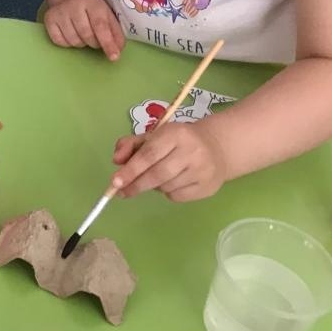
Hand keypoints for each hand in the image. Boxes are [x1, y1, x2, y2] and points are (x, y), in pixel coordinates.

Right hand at [44, 0, 124, 59]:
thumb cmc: (93, 11)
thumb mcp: (108, 17)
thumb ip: (116, 34)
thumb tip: (117, 51)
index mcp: (93, 3)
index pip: (100, 26)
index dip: (108, 43)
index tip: (114, 57)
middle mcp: (74, 5)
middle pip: (86, 35)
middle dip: (94, 43)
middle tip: (96, 40)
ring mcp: (59, 12)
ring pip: (73, 41)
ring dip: (81, 43)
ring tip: (83, 35)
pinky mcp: (49, 19)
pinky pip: (59, 41)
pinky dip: (67, 43)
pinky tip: (71, 34)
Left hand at [112, 121, 227, 201]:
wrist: (216, 147)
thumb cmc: (177, 141)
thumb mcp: (153, 136)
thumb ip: (130, 145)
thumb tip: (116, 161)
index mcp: (175, 134)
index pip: (149, 154)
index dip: (131, 170)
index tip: (115, 182)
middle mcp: (191, 151)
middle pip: (157, 174)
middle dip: (136, 184)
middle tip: (122, 192)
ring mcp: (202, 171)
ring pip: (166, 187)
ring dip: (153, 186)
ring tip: (156, 177)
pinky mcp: (208, 187)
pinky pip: (177, 196)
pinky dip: (167, 193)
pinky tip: (171, 182)